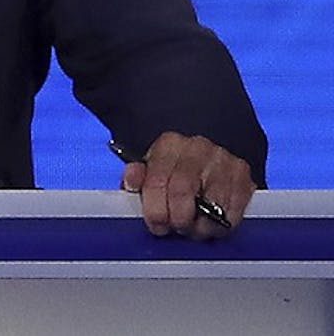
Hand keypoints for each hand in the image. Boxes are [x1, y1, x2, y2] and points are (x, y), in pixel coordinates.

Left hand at [121, 131, 254, 238]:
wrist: (211, 156)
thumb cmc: (175, 169)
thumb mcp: (152, 169)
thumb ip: (138, 178)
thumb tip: (130, 183)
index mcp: (169, 144)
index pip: (156, 180)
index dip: (154, 209)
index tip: (156, 225)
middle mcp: (196, 149)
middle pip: (182, 192)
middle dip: (176, 219)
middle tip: (175, 229)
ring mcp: (222, 162)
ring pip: (210, 207)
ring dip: (199, 227)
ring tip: (193, 228)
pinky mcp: (243, 178)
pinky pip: (232, 214)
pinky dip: (220, 227)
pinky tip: (211, 223)